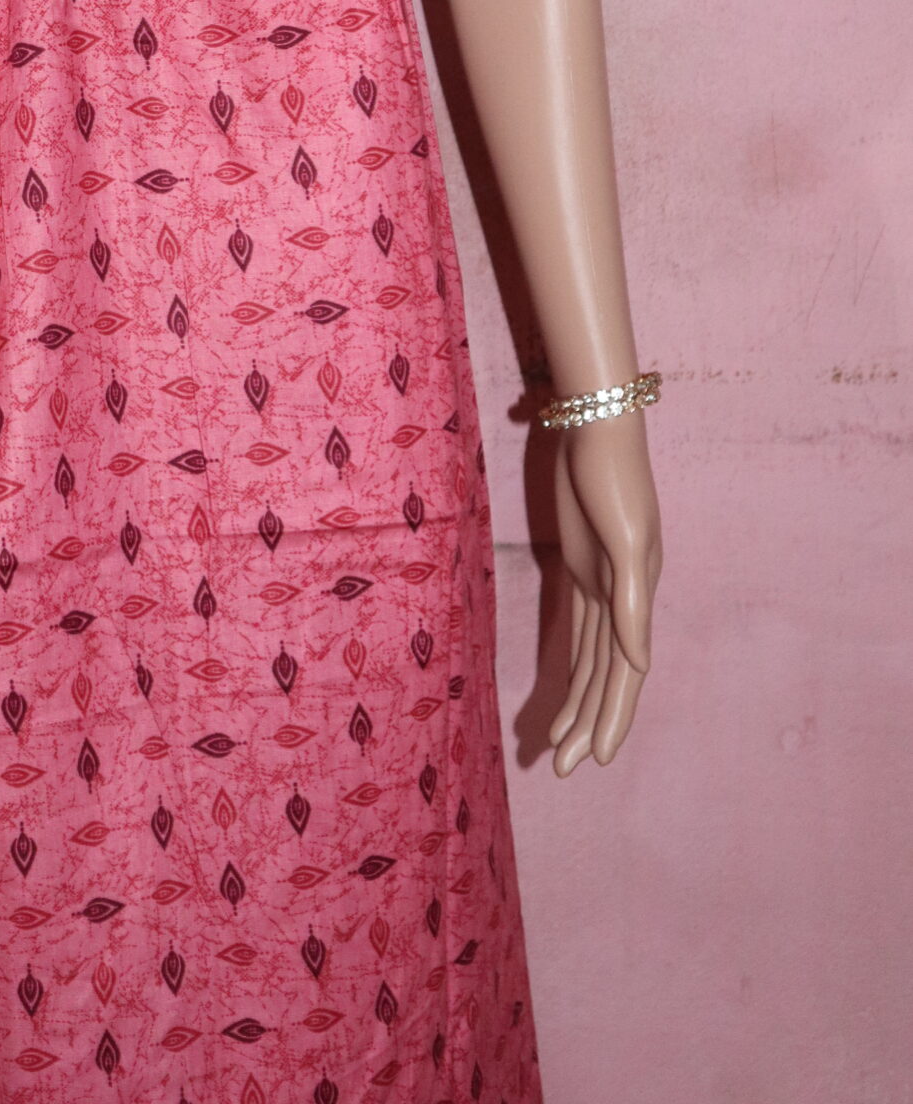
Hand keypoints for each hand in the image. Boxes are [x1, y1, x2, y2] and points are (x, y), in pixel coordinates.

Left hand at [546, 407, 662, 774]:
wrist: (597, 428)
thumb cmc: (612, 479)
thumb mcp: (624, 540)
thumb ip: (632, 603)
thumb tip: (639, 663)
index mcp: (636, 597)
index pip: (623, 673)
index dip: (612, 716)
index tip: (597, 759)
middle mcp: (623, 598)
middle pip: (605, 676)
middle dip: (587, 721)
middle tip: (561, 768)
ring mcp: (603, 583)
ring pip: (591, 658)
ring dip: (578, 700)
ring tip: (557, 744)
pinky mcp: (581, 566)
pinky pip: (579, 629)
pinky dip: (573, 662)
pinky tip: (567, 688)